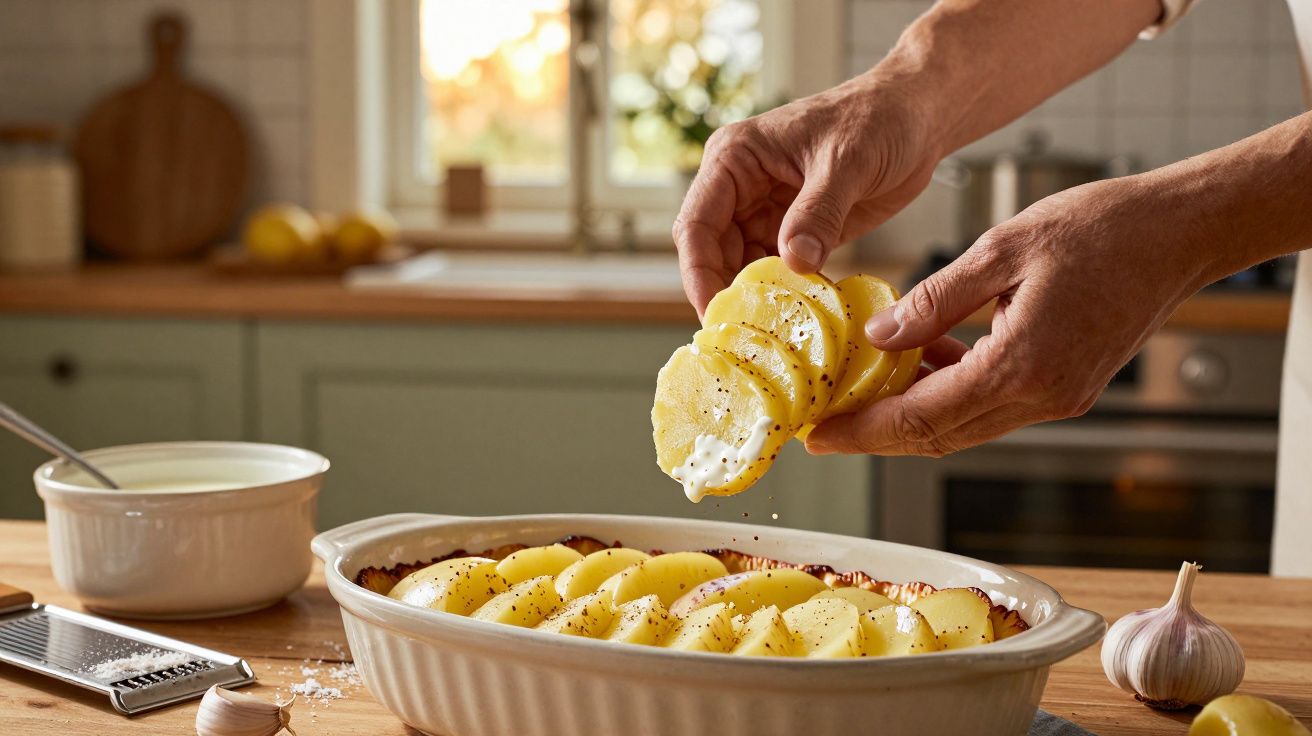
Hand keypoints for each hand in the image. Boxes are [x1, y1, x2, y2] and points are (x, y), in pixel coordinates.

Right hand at [673, 77, 940, 316]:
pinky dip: (785, 296)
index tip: (716, 314)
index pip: (697, 224)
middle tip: (745, 339)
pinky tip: (800, 319)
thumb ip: (818, 212)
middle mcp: (741, 188)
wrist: (917, 115)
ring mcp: (766, 211)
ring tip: (772, 336)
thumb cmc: (879, 119)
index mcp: (735, 159)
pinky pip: (777, 272)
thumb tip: (794, 263)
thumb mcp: (848, 163)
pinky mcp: (795, 231)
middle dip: (726, 294)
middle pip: (713, 254)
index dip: (699, 273)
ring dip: (756, 300)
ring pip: (742, 268)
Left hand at [805, 176, 1210, 456]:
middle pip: (938, 435)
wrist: (1180, 232)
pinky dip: (949, 393)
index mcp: (1023, 366)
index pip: (922, 417)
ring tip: (861, 391)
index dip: (863, 431)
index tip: (818, 434)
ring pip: (963, 425)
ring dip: (910, 415)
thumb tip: (881, 337)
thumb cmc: (1102, 228)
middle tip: (824, 426)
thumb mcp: (1001, 249)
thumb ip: (936, 300)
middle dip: (875, 435)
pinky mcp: (1066, 388)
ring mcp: (1058, 398)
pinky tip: (922, 362)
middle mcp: (1042, 397)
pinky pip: (991, 405)